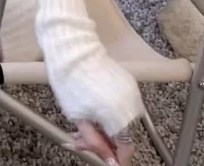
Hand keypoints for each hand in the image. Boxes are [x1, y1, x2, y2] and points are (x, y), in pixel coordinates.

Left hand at [46, 43, 142, 161]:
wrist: (73, 49)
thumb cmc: (71, 81)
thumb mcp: (78, 118)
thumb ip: (95, 142)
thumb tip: (108, 159)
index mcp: (120, 119)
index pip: (126, 150)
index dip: (115, 157)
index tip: (107, 161)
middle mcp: (132, 107)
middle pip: (124, 136)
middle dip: (105, 141)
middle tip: (83, 139)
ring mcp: (132, 93)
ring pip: (124, 120)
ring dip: (107, 126)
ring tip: (84, 122)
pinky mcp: (128, 82)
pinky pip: (124, 104)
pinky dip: (111, 111)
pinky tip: (94, 108)